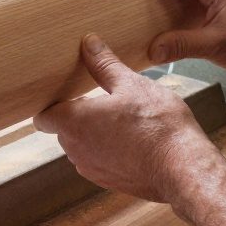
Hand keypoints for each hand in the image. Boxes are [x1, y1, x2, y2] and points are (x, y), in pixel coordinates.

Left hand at [33, 33, 219, 202]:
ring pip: (82, 145)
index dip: (50, 103)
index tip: (64, 92)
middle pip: (63, 129)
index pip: (43, 116)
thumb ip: (104, 65)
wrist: (182, 168)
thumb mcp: (131, 84)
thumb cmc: (157, 125)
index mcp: (74, 123)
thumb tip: (89, 43)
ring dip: (93, 132)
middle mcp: (75, 150)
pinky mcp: (108, 181)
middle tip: (99, 97)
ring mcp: (91, 169)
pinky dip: (108, 149)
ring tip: (120, 117)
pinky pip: (99, 160)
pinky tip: (132, 138)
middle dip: (77, 114)